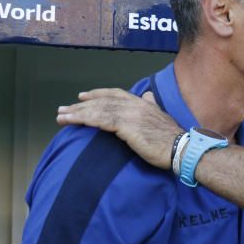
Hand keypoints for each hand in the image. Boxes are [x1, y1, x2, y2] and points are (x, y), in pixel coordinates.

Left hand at [56, 89, 179, 169]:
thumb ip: (152, 106)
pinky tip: (72, 122)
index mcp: (143, 103)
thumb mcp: (161, 118)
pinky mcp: (127, 126)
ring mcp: (131, 115)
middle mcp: (135, 105)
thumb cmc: (172, 139)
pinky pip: (100, 120)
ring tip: (61, 117)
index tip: (82, 96)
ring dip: (77, 113)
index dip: (97, 94)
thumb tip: (148, 96)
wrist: (181, 149)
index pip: (116, 94)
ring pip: (98, 110)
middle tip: (63, 109)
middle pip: (102, 101)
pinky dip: (84, 119)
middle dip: (80, 105)